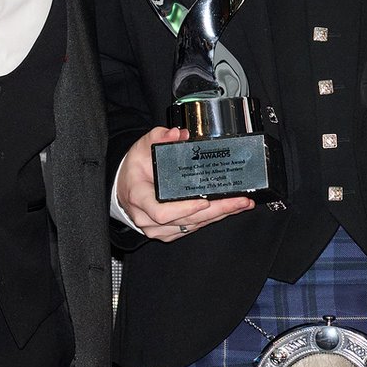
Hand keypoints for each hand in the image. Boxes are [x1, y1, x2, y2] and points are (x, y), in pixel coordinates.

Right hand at [117, 127, 253, 242]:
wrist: (126, 186)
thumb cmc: (135, 169)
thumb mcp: (142, 147)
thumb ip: (159, 137)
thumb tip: (177, 134)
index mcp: (139, 197)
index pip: (161, 212)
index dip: (185, 209)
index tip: (204, 202)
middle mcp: (147, 218)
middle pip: (185, 220)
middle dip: (216, 211)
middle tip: (238, 201)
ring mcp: (157, 229)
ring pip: (192, 226)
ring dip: (219, 216)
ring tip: (240, 203)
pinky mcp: (168, 232)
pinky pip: (191, 228)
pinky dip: (210, 219)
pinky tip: (227, 210)